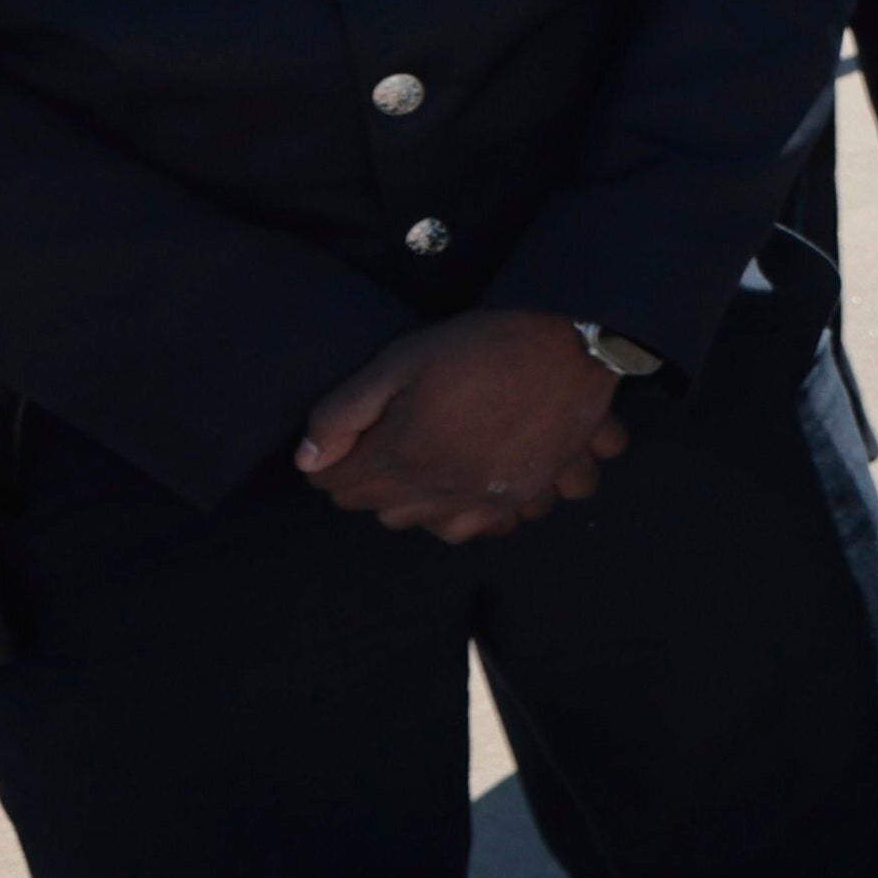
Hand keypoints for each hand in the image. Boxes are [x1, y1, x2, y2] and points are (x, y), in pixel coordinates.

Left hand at [297, 313, 629, 544]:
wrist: (572, 350)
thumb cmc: (483, 346)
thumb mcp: (402, 360)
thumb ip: (344, 412)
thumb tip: (306, 461)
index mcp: (401, 452)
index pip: (337, 482)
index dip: (329, 462)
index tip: (337, 444)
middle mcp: (437, 487)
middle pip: (376, 507)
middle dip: (365, 482)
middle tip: (375, 449)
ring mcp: (480, 499)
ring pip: (421, 524)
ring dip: (408, 503)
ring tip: (417, 469)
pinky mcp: (518, 499)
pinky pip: (472, 530)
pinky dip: (456, 517)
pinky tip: (459, 490)